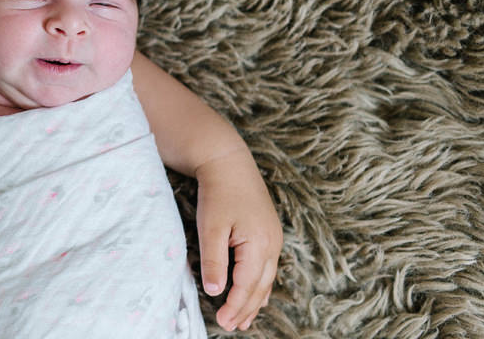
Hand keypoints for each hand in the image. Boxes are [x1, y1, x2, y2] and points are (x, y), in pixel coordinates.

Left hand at [193, 148, 281, 330]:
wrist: (227, 160)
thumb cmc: (218, 192)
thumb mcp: (211, 226)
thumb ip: (214, 260)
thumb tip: (215, 291)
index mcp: (260, 244)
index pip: (248, 285)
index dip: (235, 305)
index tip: (223, 322)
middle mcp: (272, 244)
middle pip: (260, 286)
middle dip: (246, 308)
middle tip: (232, 327)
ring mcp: (273, 238)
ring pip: (266, 278)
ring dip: (255, 300)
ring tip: (244, 319)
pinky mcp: (268, 232)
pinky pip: (267, 266)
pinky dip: (259, 283)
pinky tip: (256, 293)